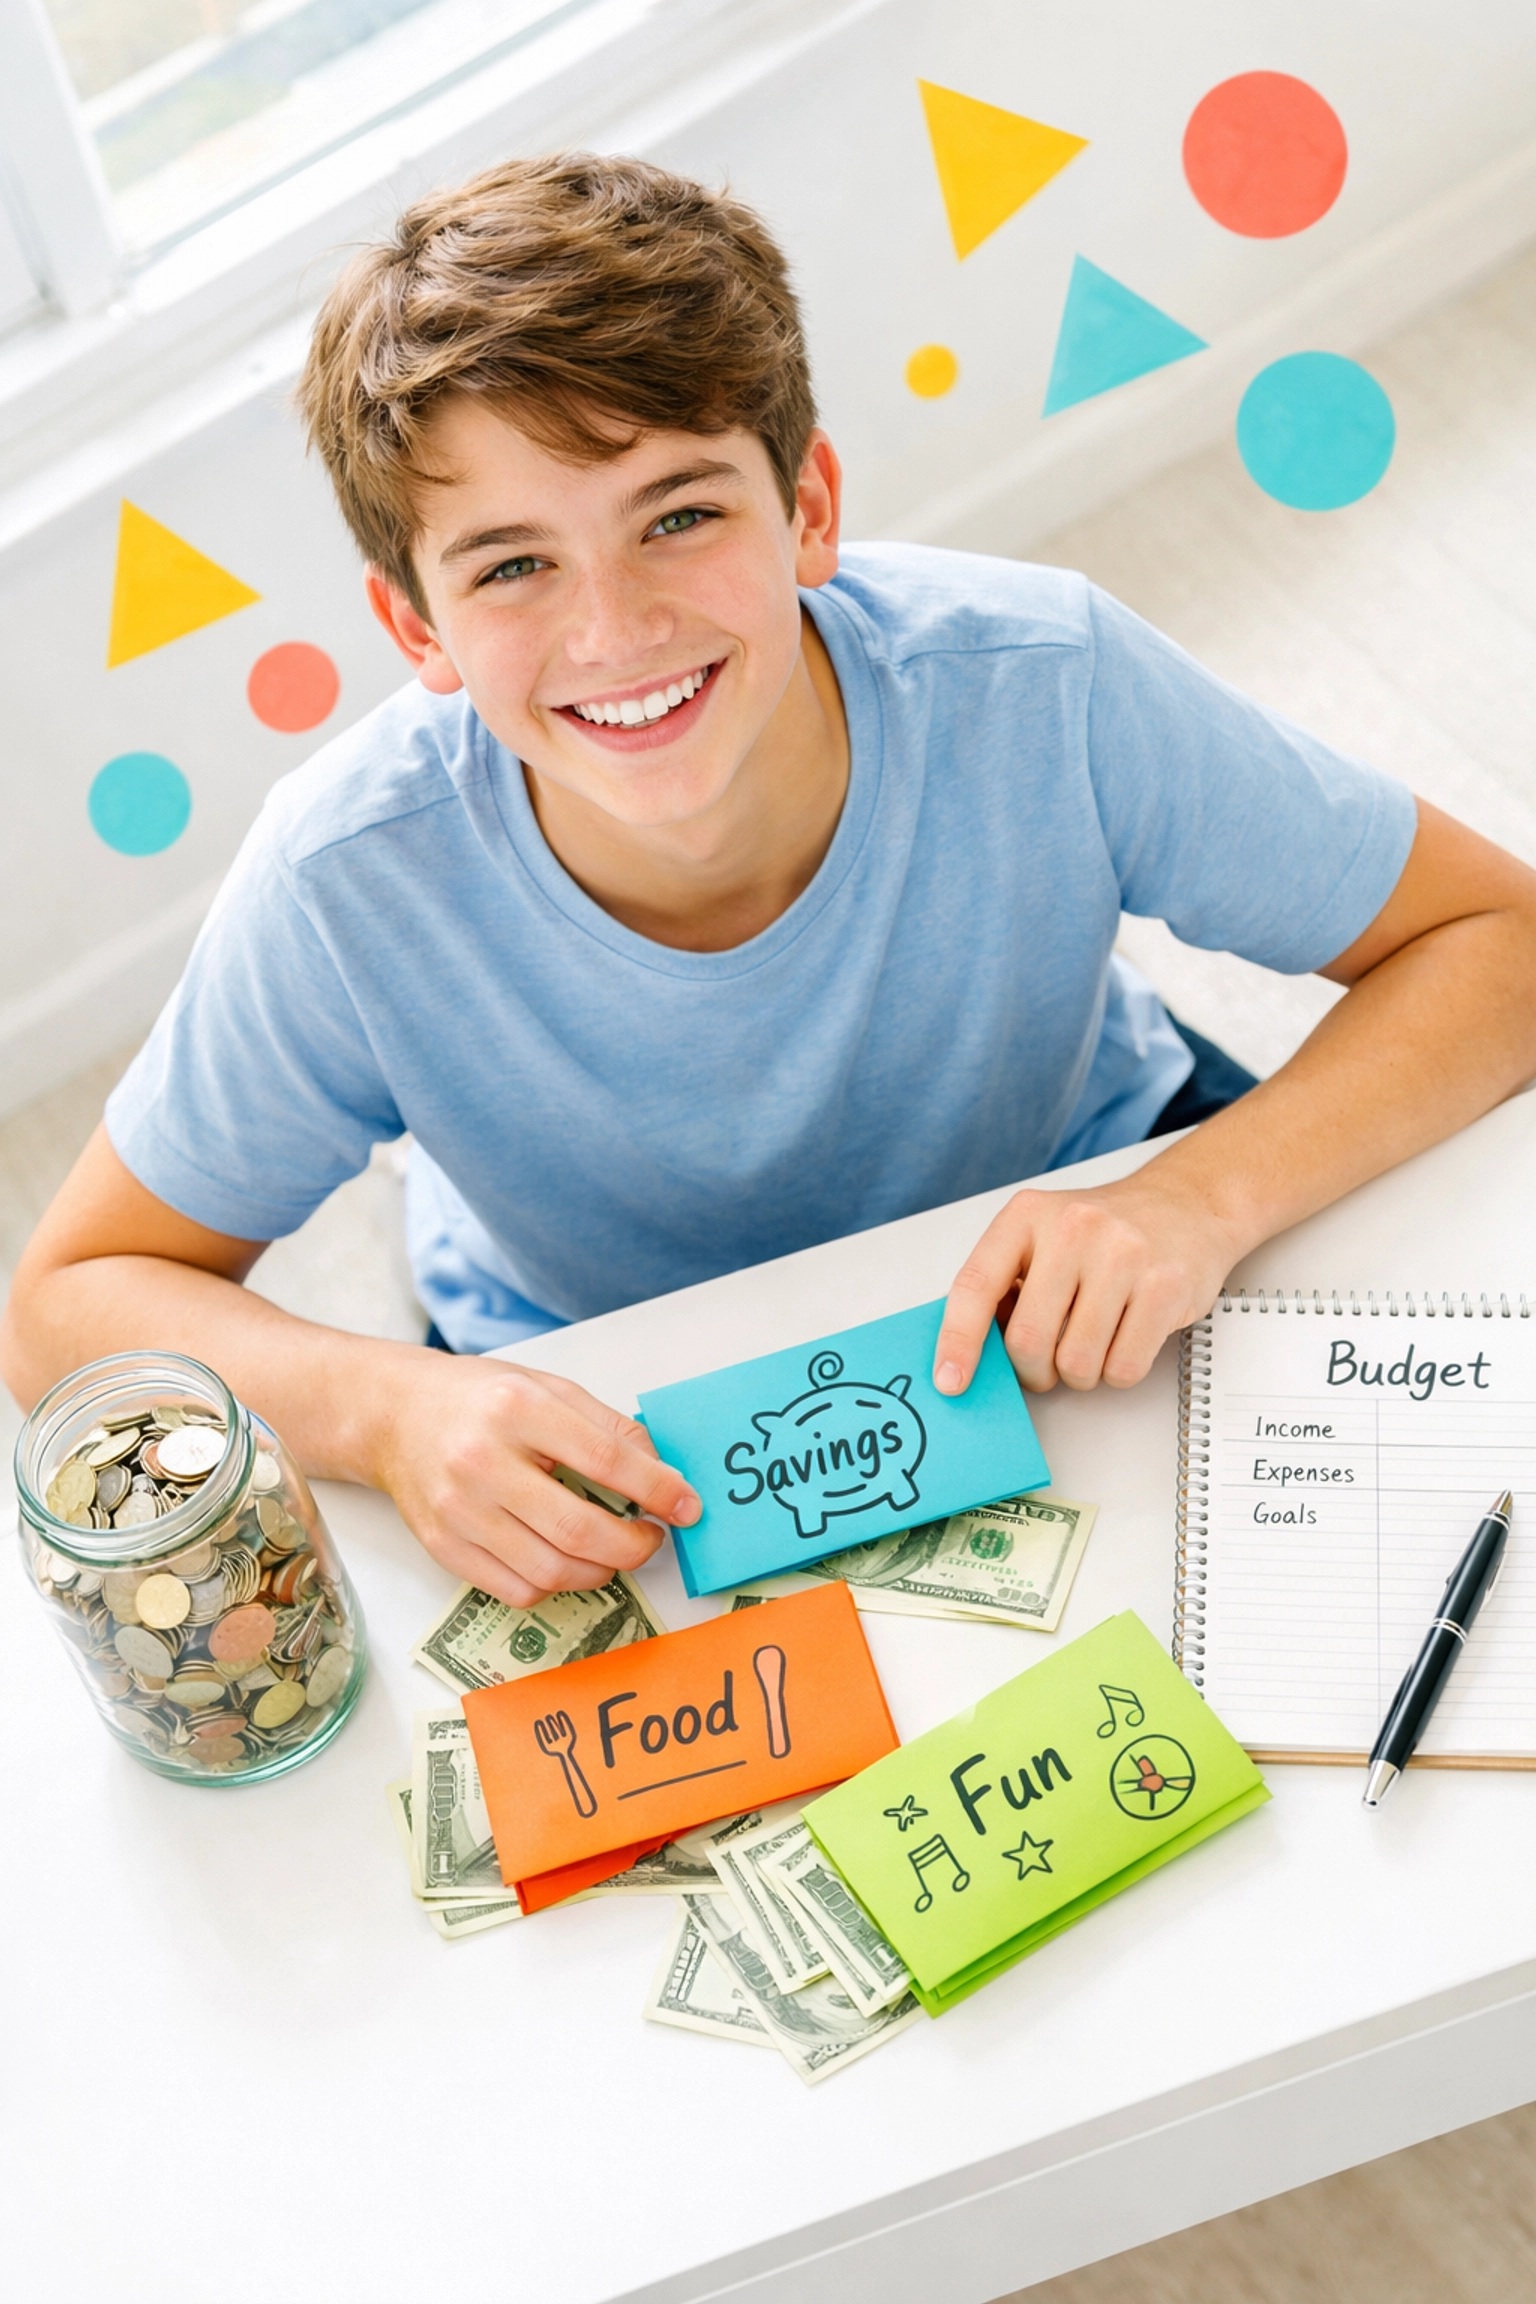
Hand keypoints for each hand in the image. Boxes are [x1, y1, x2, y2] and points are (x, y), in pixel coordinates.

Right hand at [373, 1349, 700, 1605]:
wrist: (395, 1416)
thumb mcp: (547, 1388)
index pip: (605, 1458)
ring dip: (601, 1570)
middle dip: (634, 1544)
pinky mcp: (444, 1547)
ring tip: (614, 1550)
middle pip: (578, 1528)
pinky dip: (557, 1584)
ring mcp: (459, 1511)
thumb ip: (606, 1426)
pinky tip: (568, 1560)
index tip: (687, 1506)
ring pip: (551, 1569)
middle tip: (652, 1537)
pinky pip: (518, 1589)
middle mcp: (482, 1463)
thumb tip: (661, 1470)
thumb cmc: (477, 1400)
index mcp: (517, 1410)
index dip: (657, 1488)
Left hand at [933, 1167, 1241, 1395]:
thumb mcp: (1043, 1236)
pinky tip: (1125, 1338)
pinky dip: (1117, 1372)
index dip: (958, 1342)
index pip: (976, 1287)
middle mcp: (1073, 1229)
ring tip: (1092, 1342)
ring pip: (1077, 1363)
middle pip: (1028, 1341)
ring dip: (1079, 1373)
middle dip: (1033, 1371)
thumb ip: (1007, 1285)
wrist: (1187, 1203)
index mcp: (1027, 1216)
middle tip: (1045, 1364)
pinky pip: (1123, 1369)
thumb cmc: (1105, 1232)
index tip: (950, 1381)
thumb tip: (977, 1353)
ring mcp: (1123, 1256)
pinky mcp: (1165, 1288)